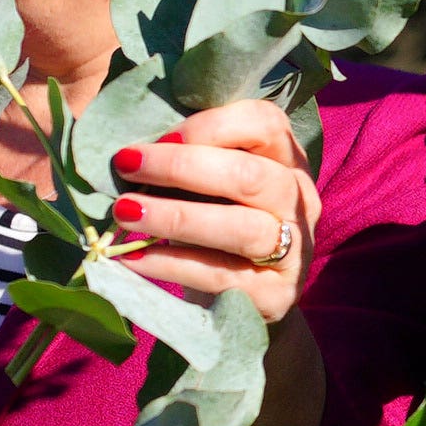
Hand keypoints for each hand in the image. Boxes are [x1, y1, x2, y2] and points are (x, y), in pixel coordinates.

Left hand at [106, 100, 320, 324]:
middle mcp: (300, 200)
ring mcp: (295, 249)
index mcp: (287, 160)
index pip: (265, 124)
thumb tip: (133, 150)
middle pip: (249, 175)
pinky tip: (133, 257)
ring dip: (175, 216)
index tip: (160, 137)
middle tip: (126, 165)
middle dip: (181, 166)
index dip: (211, 126)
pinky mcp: (275, 294)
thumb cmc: (220, 226)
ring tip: (125, 212)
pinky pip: (219, 275)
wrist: (245, 301)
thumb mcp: (216, 186)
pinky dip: (171, 263)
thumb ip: (192, 160)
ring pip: (240, 228)